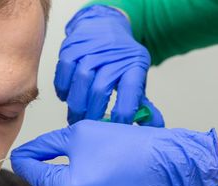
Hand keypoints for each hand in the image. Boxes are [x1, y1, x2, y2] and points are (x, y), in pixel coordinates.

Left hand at [11, 120, 217, 185]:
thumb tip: (23, 156)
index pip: (28, 174)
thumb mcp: (79, 135)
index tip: (30, 156)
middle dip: (45, 185)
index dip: (28, 160)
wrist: (171, 170)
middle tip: (65, 169)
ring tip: (92, 180)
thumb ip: (44, 146)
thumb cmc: (130, 149)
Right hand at [55, 5, 162, 126]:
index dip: (122, 115)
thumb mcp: (135, 76)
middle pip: (99, 90)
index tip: (115, 129)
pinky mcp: (71, 48)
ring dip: (75, 106)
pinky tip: (66, 97)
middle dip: (91, 114)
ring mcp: (90, 50)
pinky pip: (64, 74)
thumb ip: (142, 103)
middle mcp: (112, 56)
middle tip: (87, 127)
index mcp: (133, 65)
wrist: (104, 25)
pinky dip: (63, 90)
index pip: (129, 92)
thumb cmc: (119, 59)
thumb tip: (155, 126)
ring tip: (75, 117)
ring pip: (80, 83)